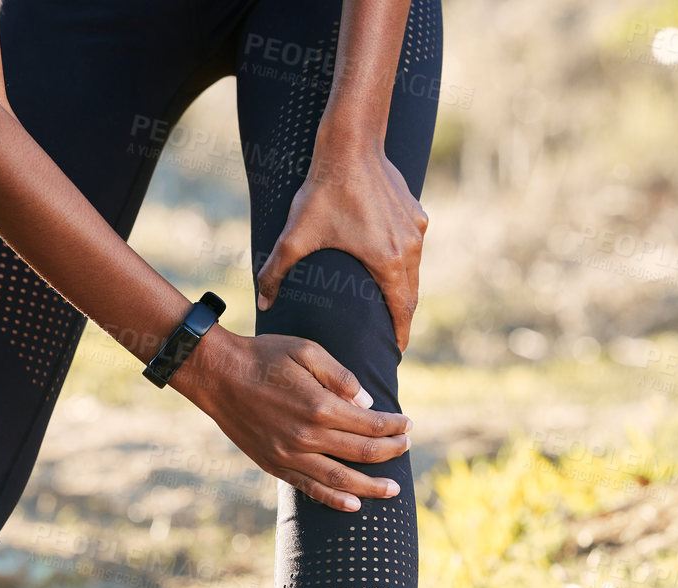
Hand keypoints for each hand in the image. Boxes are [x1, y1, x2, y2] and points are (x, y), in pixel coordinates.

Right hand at [169, 325, 410, 512]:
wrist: (217, 376)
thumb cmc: (263, 356)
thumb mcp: (305, 350)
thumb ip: (340, 377)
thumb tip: (367, 404)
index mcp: (319, 405)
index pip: (370, 424)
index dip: (394, 427)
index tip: (408, 425)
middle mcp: (307, 436)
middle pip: (362, 453)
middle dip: (390, 452)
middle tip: (407, 449)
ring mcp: (289, 455)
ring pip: (340, 479)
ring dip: (371, 486)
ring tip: (393, 490)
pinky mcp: (274, 465)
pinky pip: (310, 488)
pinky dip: (334, 499)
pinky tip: (354, 504)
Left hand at [255, 131, 427, 351]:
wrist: (351, 144)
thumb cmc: (324, 191)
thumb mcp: (295, 236)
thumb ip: (275, 272)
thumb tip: (261, 304)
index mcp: (387, 260)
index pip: (402, 310)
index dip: (399, 334)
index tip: (395, 352)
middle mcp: (408, 247)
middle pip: (412, 294)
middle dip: (403, 319)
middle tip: (392, 339)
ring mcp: (415, 228)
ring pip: (416, 270)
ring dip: (405, 290)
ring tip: (392, 309)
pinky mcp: (416, 212)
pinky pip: (413, 246)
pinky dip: (405, 262)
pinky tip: (390, 267)